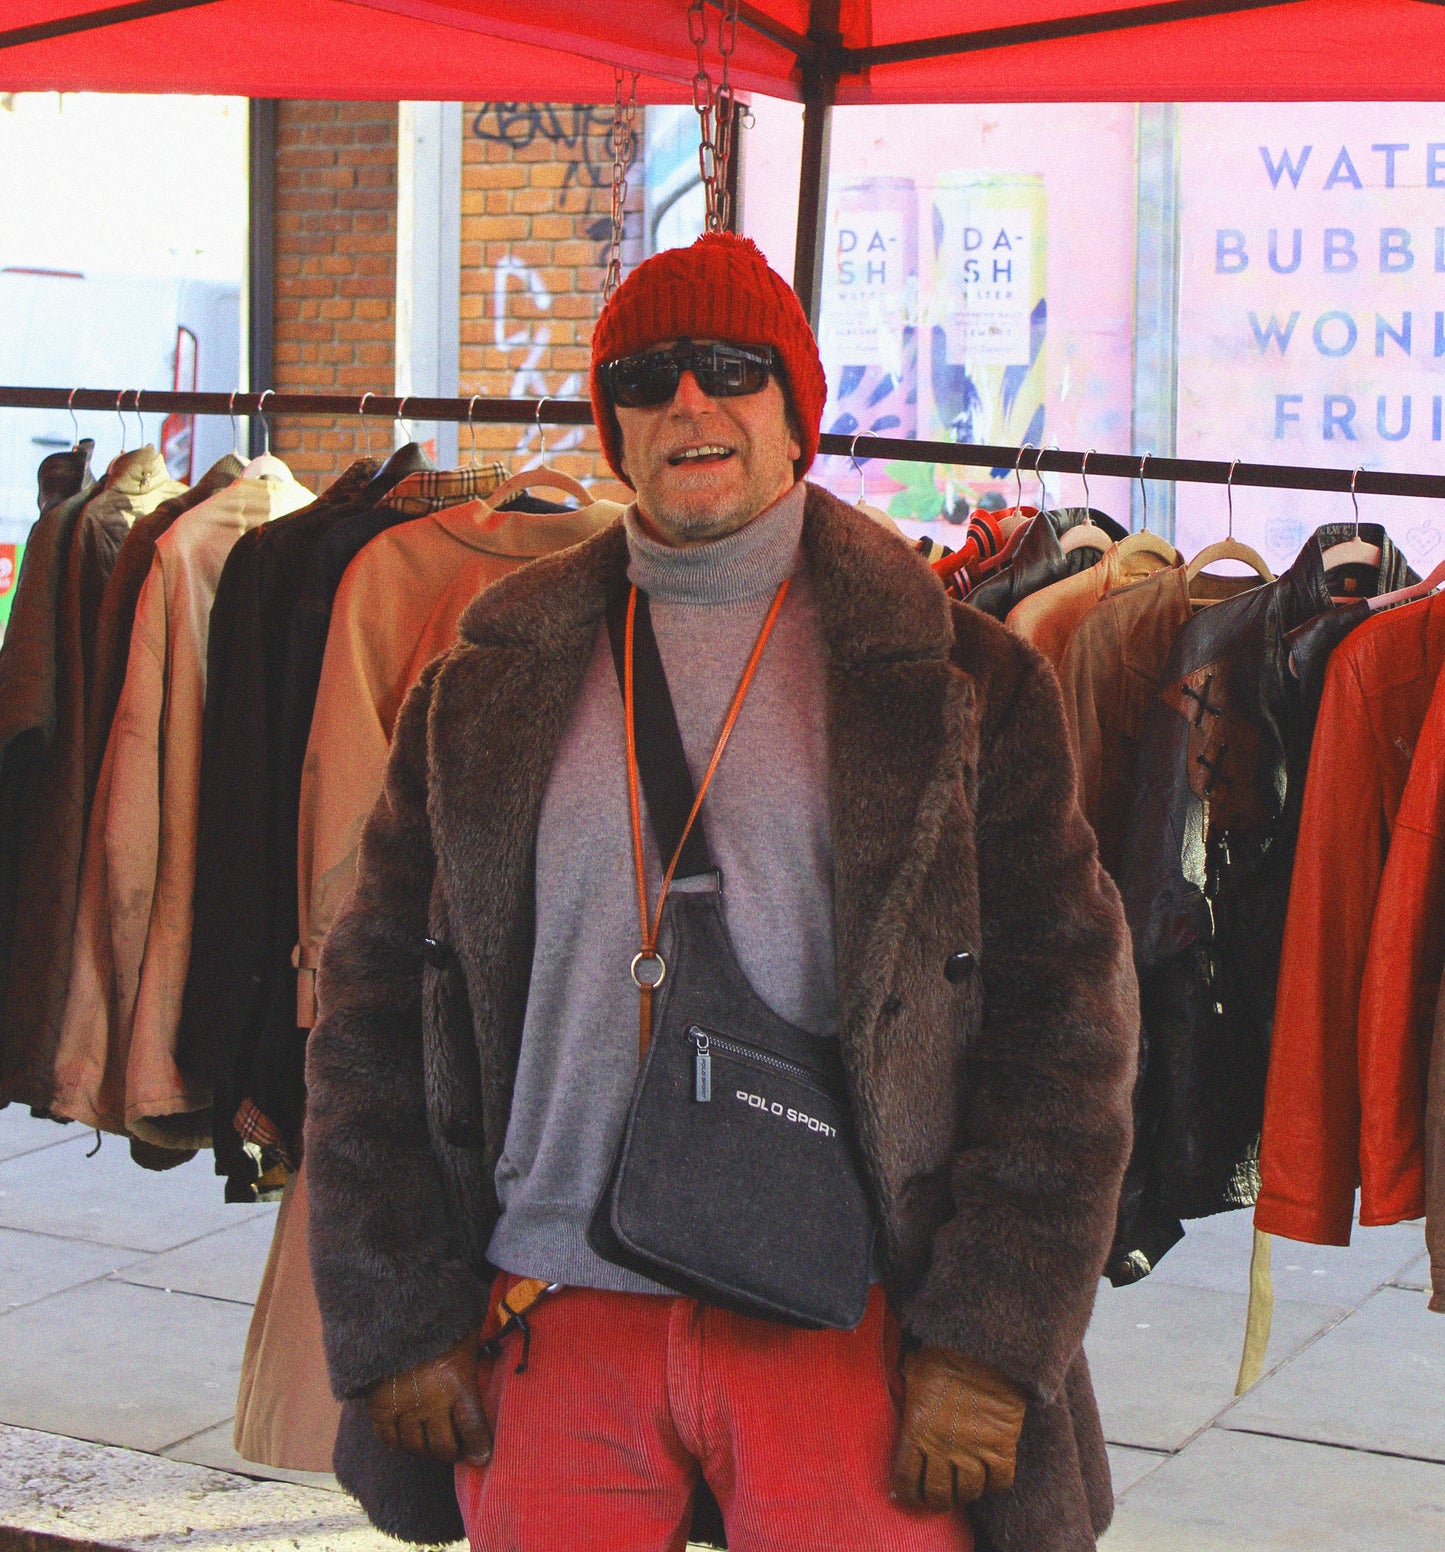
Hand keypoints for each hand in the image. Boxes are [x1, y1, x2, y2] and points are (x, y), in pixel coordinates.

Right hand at [365, 1329, 491, 1465]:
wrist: (394, 1309)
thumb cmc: (439, 1319)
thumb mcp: (467, 1337)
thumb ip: (476, 1360)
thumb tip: (490, 1369)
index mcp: (457, 1383)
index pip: (472, 1429)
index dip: (478, 1447)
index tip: (482, 1457)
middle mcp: (430, 1402)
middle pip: (443, 1446)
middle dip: (454, 1452)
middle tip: (458, 1449)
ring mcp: (402, 1407)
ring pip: (416, 1446)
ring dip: (427, 1448)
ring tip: (434, 1443)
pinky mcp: (378, 1406)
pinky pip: (390, 1438)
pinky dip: (400, 1441)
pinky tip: (409, 1435)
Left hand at [891, 1346, 1026, 1509]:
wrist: (983, 1349)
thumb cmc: (943, 1355)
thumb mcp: (914, 1370)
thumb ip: (906, 1385)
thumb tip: (899, 1378)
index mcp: (917, 1432)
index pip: (905, 1481)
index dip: (906, 1494)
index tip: (909, 1495)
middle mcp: (943, 1449)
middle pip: (938, 1495)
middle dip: (937, 1500)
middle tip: (939, 1495)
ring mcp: (974, 1452)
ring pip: (968, 1493)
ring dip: (965, 1493)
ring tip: (963, 1486)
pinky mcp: (1001, 1448)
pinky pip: (999, 1482)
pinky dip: (994, 1482)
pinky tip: (989, 1475)